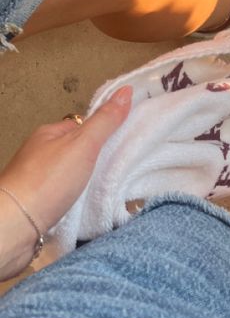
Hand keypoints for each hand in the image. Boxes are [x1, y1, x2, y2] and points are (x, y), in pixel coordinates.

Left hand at [0, 86, 130, 277]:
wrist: (15, 226)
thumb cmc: (47, 181)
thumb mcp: (83, 145)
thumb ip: (105, 121)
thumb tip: (126, 90)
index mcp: (48, 133)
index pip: (82, 126)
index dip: (103, 132)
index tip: (123, 143)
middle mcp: (39, 154)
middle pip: (76, 151)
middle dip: (96, 161)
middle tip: (118, 169)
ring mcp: (36, 180)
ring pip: (70, 175)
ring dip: (86, 182)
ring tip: (107, 189)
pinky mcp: (37, 204)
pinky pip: (64, 196)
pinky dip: (76, 199)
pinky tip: (88, 206)